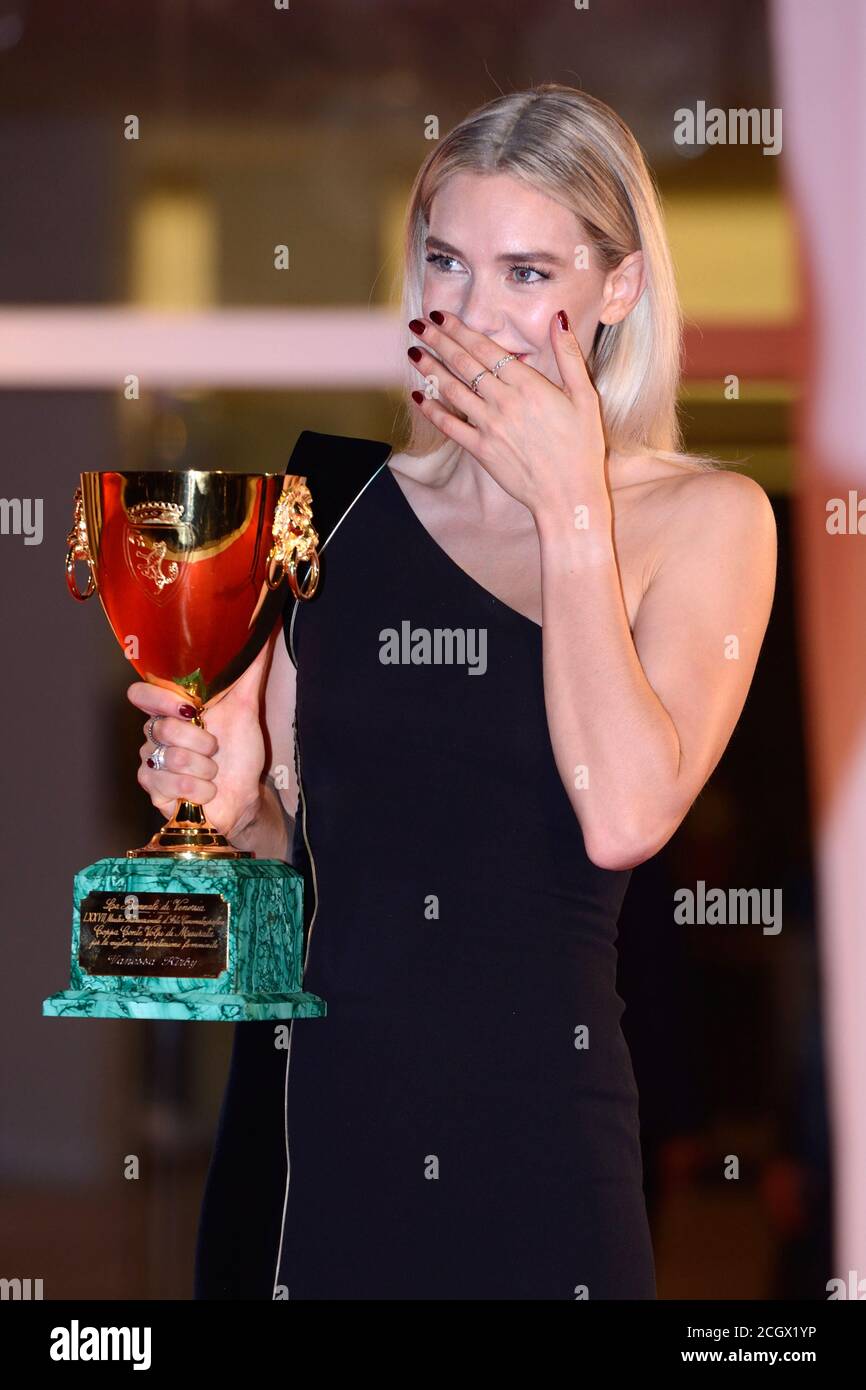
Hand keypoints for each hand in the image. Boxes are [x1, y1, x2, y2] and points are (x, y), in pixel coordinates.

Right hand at [127, 641, 270, 839]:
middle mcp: (157, 733)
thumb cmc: (240, 751)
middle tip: (215, 749)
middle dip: (199, 742)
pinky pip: (165, 784)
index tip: (189, 708)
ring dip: (203, 769)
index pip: (140, 693)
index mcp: (172, 709)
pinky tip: (206, 791)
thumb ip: (249, 670)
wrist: (244, 795)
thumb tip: (262, 630)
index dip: (157, 698)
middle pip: (161, 728)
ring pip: (168, 758)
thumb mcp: (247, 707)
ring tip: (214, 772)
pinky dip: (197, 789)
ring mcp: (152, 761)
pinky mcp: (153, 789)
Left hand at [408, 308, 608, 520]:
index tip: (441, 316)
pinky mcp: (481, 450)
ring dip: (430, 368)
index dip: (460, 330)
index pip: (486, 349)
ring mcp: (489, 426)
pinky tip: (418, 395)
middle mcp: (504, 401)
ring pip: (452, 390)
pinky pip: (450, 426)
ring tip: (413, 351)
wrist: (568, 494)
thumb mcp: (585, 397)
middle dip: (439, 341)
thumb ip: (569, 356)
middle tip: (419, 325)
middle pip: (464, 364)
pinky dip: (432, 410)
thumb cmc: (582, 448)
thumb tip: (559, 318)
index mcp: (529, 385)